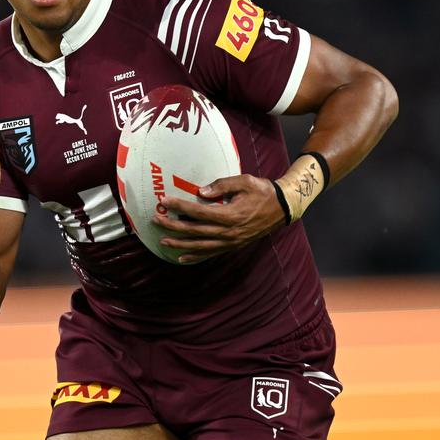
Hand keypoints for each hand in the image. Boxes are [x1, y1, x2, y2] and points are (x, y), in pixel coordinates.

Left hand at [154, 174, 287, 262]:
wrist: (283, 208)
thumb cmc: (263, 191)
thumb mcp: (245, 181)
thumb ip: (222, 185)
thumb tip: (201, 192)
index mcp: (230, 214)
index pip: (198, 212)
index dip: (179, 206)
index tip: (164, 201)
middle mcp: (228, 231)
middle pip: (195, 231)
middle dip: (173, 226)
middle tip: (155, 220)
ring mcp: (230, 241)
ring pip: (200, 245)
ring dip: (180, 243)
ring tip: (163, 240)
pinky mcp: (233, 246)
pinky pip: (211, 253)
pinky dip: (195, 256)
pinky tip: (182, 258)